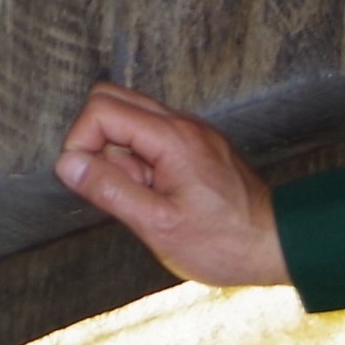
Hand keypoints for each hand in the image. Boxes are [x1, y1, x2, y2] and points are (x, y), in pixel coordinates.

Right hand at [56, 83, 286, 287]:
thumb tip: (68, 164)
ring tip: (141, 196)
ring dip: (119, 152)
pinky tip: (157, 195)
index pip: (101, 109)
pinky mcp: (197, 145)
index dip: (79, 142)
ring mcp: (192, 132)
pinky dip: (141, 160)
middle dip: (95, 139)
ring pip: (132, 117)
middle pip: (112, 98)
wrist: (277, 246)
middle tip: (110, 184)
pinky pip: (153, 136)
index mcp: (172, 138)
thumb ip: (110, 190)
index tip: (85, 180)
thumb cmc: (224, 243)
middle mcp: (182, 123)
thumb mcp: (157, 225)